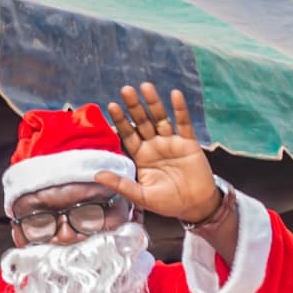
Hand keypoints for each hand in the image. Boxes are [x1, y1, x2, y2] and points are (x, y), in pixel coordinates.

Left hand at [95, 84, 220, 224]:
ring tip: (145, 86)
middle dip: (134, 106)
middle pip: (142, 122)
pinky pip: (184, 124)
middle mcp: (154, 146)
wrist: (194, 206)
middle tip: (125, 90)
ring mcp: (171, 142)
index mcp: (141, 156)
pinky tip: (174, 95)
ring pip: (161, 118)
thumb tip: (97, 175)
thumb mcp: (141, 196)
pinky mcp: (188, 143)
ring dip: (153, 103)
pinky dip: (180, 110)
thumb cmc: (167, 202)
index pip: (128, 134)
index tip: (111, 106)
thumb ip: (121, 184)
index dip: (121, 120)